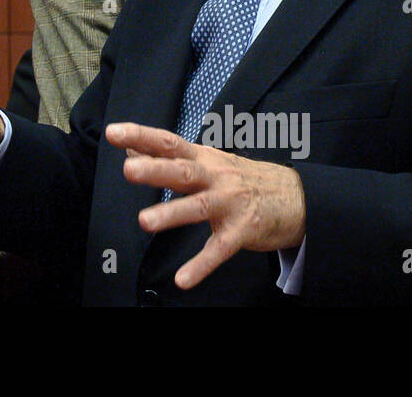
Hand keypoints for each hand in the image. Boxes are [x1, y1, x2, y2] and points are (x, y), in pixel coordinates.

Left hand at [105, 122, 305, 289]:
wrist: (297, 197)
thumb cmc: (242, 178)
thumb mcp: (208, 160)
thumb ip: (170, 156)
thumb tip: (132, 147)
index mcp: (204, 158)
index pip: (169, 143)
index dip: (142, 136)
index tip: (114, 132)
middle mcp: (216, 177)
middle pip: (183, 171)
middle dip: (156, 170)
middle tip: (128, 170)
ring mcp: (230, 204)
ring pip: (198, 207)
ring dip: (171, 214)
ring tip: (145, 222)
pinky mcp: (242, 231)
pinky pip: (219, 250)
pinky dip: (201, 265)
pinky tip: (182, 279)